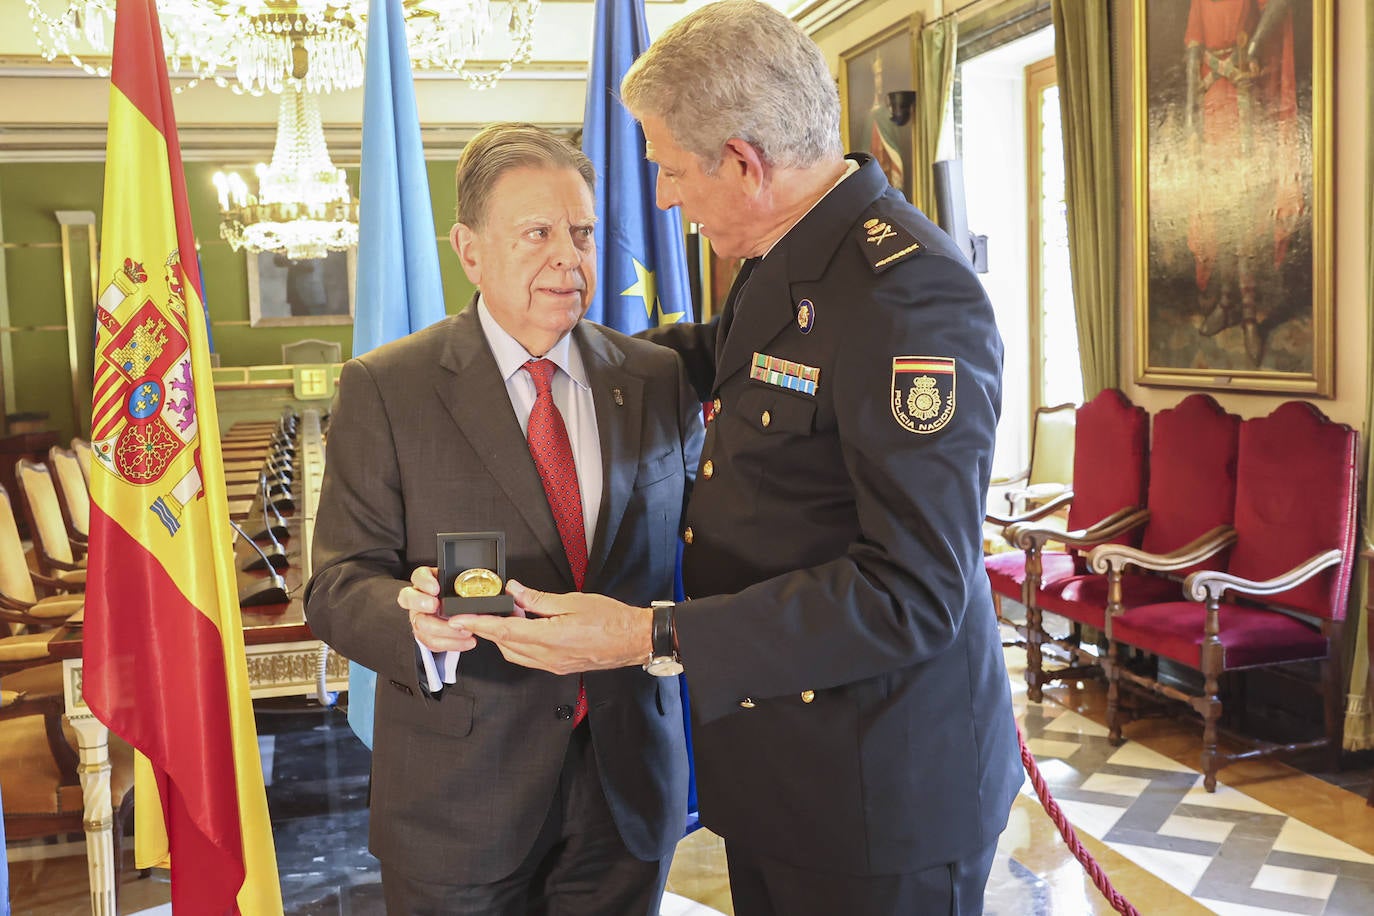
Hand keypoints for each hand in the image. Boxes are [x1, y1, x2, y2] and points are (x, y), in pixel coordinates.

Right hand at [398, 565, 476, 652]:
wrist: (463, 615)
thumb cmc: (462, 597)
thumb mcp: (464, 586)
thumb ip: (468, 584)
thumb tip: (486, 586)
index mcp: (427, 581)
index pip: (418, 576)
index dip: (424, 581)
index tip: (435, 588)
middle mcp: (419, 598)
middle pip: (408, 598)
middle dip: (422, 603)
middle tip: (435, 606)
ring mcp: (419, 617)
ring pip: (419, 624)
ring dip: (442, 629)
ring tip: (464, 630)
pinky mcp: (425, 634)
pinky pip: (430, 641)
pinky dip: (449, 643)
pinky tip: (465, 641)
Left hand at [453, 580, 651, 673]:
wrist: (634, 640)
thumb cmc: (611, 619)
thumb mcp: (573, 601)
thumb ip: (539, 599)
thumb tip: (514, 592)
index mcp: (551, 638)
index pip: (504, 632)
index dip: (478, 625)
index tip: (458, 620)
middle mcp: (548, 657)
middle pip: (505, 646)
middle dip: (487, 630)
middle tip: (477, 613)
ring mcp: (553, 665)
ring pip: (515, 654)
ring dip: (504, 637)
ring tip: (506, 615)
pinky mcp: (559, 667)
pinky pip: (529, 658)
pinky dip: (519, 643)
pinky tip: (523, 628)